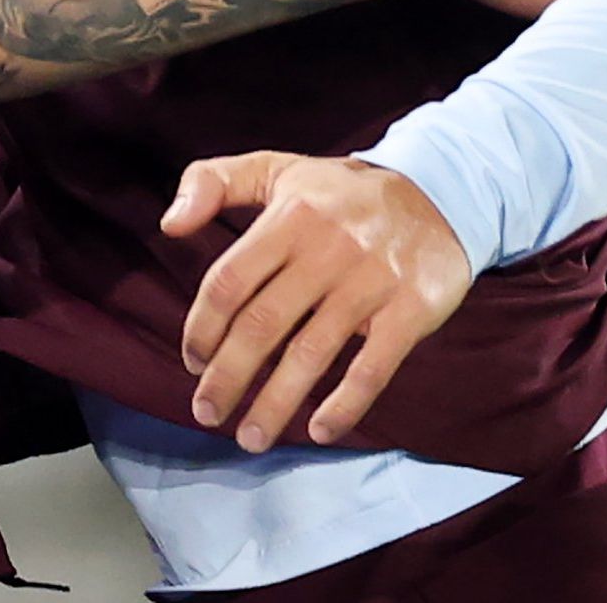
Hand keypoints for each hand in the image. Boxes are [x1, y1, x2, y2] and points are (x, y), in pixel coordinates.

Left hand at [162, 150, 471, 453]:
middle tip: (207, 413)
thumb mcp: (274, 168)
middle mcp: (326, 249)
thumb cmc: (338, 191)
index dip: (203, 326)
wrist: (438, 192)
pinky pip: (373, 367)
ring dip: (275, 402)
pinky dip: (345, 405)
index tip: (192, 361)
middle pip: (263, 324)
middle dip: (228, 377)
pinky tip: (319, 431)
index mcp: (288, 216)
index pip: (230, 280)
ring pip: (312, 353)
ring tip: (250, 437)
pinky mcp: (412, 309)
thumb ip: (211, 182)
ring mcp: (371, 281)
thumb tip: (168, 225)